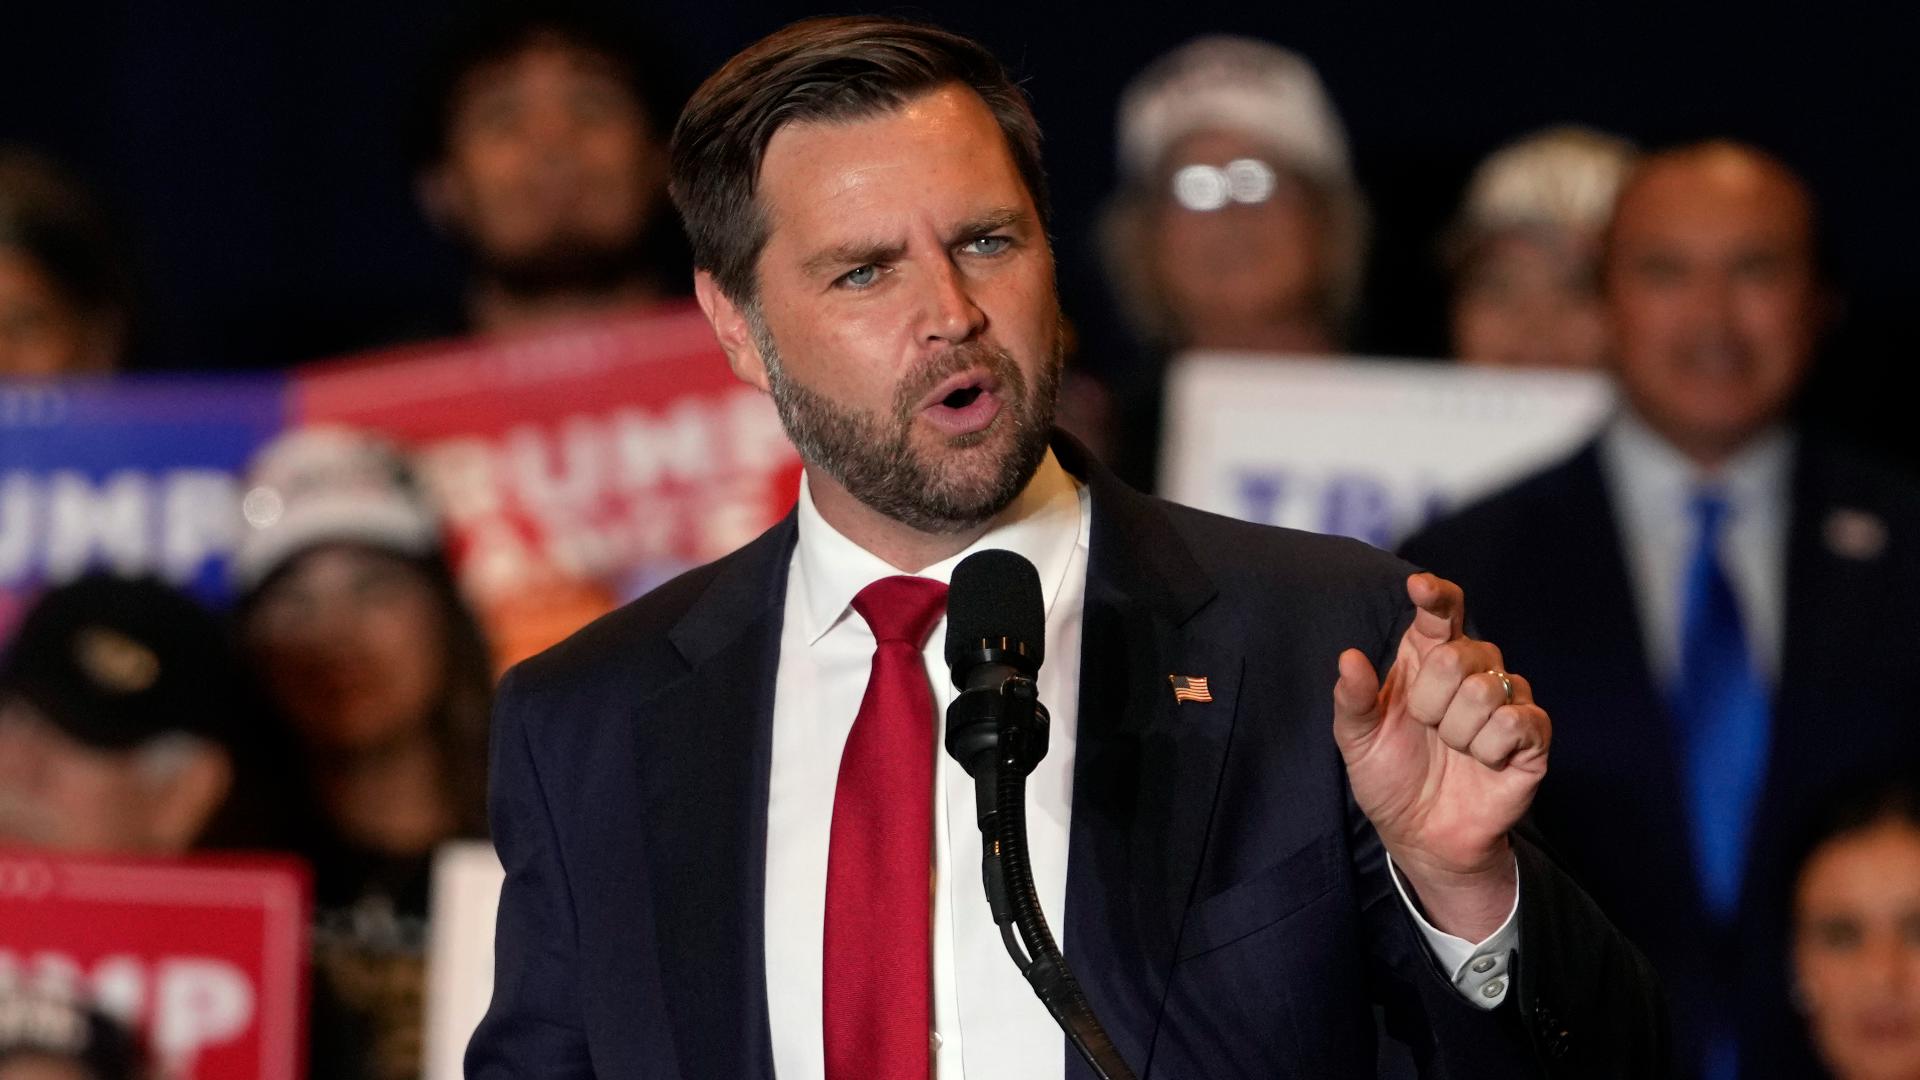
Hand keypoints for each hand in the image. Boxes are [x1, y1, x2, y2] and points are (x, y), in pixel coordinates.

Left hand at [1331, 573, 1549, 938]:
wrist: (1422, 834)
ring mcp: (1505, 701)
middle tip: (1425, 729)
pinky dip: (1489, 747)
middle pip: (1460, 655)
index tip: (1420, 587)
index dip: (1435, 595)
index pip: (1441, 612)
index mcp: (1427, 660)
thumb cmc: (1390, 777)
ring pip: (1486, 689)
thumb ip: (1352, 700)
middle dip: (1431, 700)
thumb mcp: (1357, 741)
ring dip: (1457, 731)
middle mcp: (1471, 671)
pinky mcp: (1532, 735)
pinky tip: (1482, 761)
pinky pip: (1516, 721)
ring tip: (1452, 749)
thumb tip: (1349, 657)